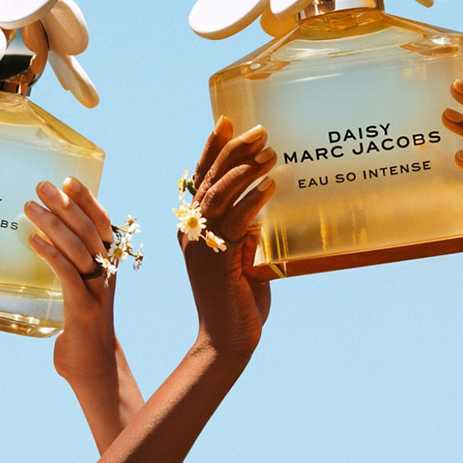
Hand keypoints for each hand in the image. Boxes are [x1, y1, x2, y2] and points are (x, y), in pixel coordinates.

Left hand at [25, 178, 119, 388]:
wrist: (95, 370)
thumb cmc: (80, 327)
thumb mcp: (78, 290)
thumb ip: (68, 268)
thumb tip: (41, 244)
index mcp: (108, 265)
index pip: (102, 224)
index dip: (87, 200)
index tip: (68, 180)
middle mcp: (106, 273)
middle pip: (89, 229)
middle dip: (65, 204)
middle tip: (42, 186)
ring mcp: (96, 290)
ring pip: (78, 248)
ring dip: (53, 224)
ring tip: (30, 207)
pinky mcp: (82, 307)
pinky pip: (67, 274)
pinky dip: (51, 254)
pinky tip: (33, 240)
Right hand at [181, 116, 276, 360]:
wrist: (228, 339)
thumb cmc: (240, 301)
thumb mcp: (245, 257)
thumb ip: (248, 232)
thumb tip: (260, 207)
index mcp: (195, 227)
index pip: (201, 179)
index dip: (212, 149)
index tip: (226, 122)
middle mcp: (192, 231)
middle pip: (209, 179)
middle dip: (232, 150)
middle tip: (256, 129)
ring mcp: (202, 244)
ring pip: (219, 195)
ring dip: (245, 170)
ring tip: (268, 152)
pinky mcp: (217, 259)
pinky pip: (235, 221)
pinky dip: (252, 200)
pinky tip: (269, 185)